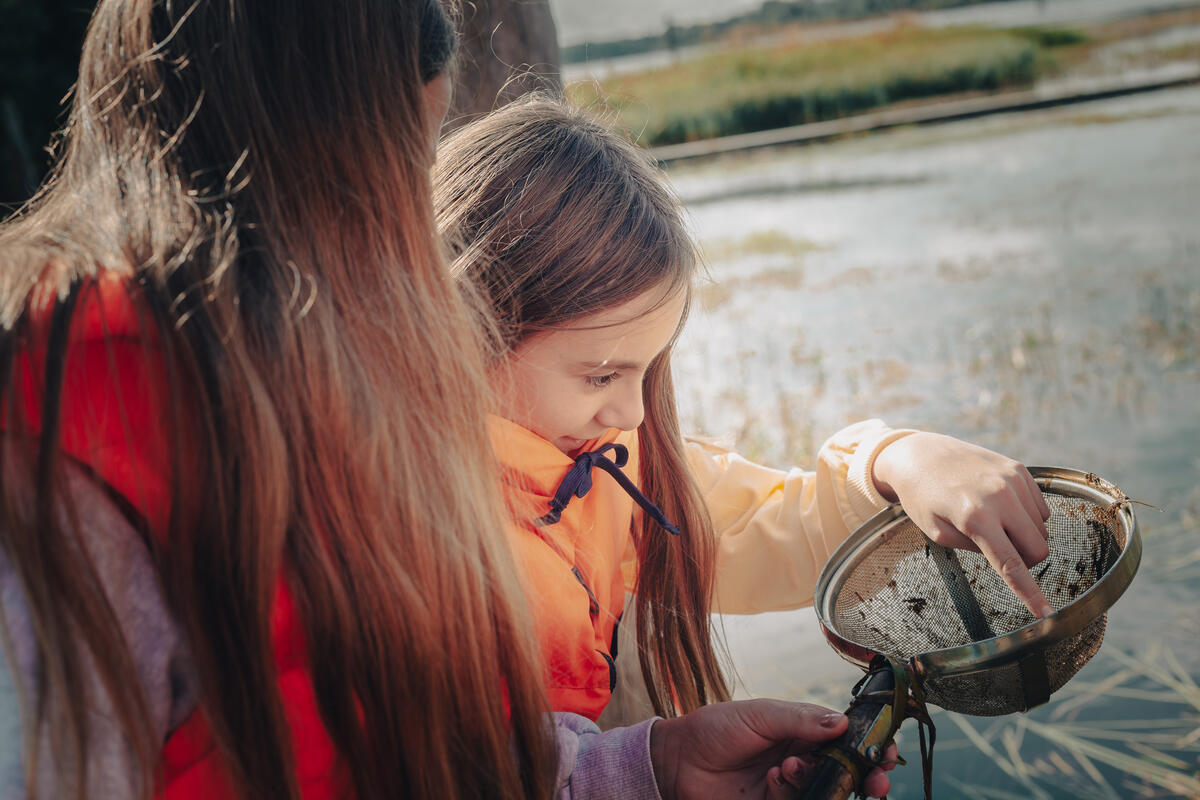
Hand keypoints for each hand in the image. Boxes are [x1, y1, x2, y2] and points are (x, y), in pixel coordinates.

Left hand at [649, 699, 892, 799]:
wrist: (677, 762)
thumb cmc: (715, 729)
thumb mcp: (758, 715)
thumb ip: (800, 720)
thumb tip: (842, 724)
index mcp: (801, 730)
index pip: (846, 737)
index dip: (869, 744)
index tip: (887, 751)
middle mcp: (801, 758)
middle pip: (846, 770)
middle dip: (865, 775)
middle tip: (876, 781)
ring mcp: (790, 786)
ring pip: (827, 791)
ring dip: (819, 781)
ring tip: (790, 768)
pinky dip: (791, 792)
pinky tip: (774, 779)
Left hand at [872, 432, 1053, 616]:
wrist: (920, 454)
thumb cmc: (923, 497)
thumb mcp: (937, 533)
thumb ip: (974, 550)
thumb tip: (1010, 559)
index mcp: (975, 517)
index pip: (1011, 565)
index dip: (1031, 593)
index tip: (1047, 614)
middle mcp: (999, 496)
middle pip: (1038, 548)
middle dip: (1026, 560)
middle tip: (999, 552)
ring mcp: (1012, 480)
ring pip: (1042, 528)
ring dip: (1024, 535)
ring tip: (992, 523)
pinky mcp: (1019, 469)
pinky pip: (1040, 506)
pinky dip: (1027, 515)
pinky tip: (1001, 507)